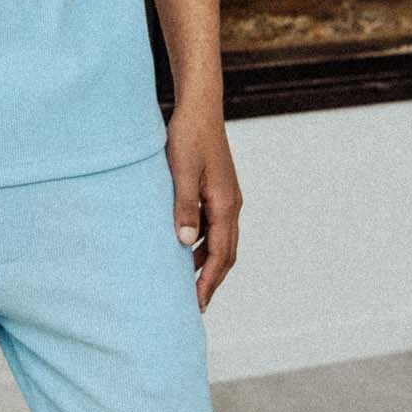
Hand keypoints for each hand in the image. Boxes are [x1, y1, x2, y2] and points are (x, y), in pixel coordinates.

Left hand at [164, 105, 239, 310]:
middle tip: (196, 304)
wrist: (199, 108)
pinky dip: (203, 244)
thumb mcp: (180, 173)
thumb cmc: (187, 137)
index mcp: (225, 204)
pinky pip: (214, 226)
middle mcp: (230, 204)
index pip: (220, 254)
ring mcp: (226, 197)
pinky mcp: (217, 190)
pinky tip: (185, 248)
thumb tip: (184, 243)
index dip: (209, 281)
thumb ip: (184, 207)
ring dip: (207, 263)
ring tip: (188, 283)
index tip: (197, 304)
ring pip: (220, 240)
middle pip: (226, 253)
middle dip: (212, 280)